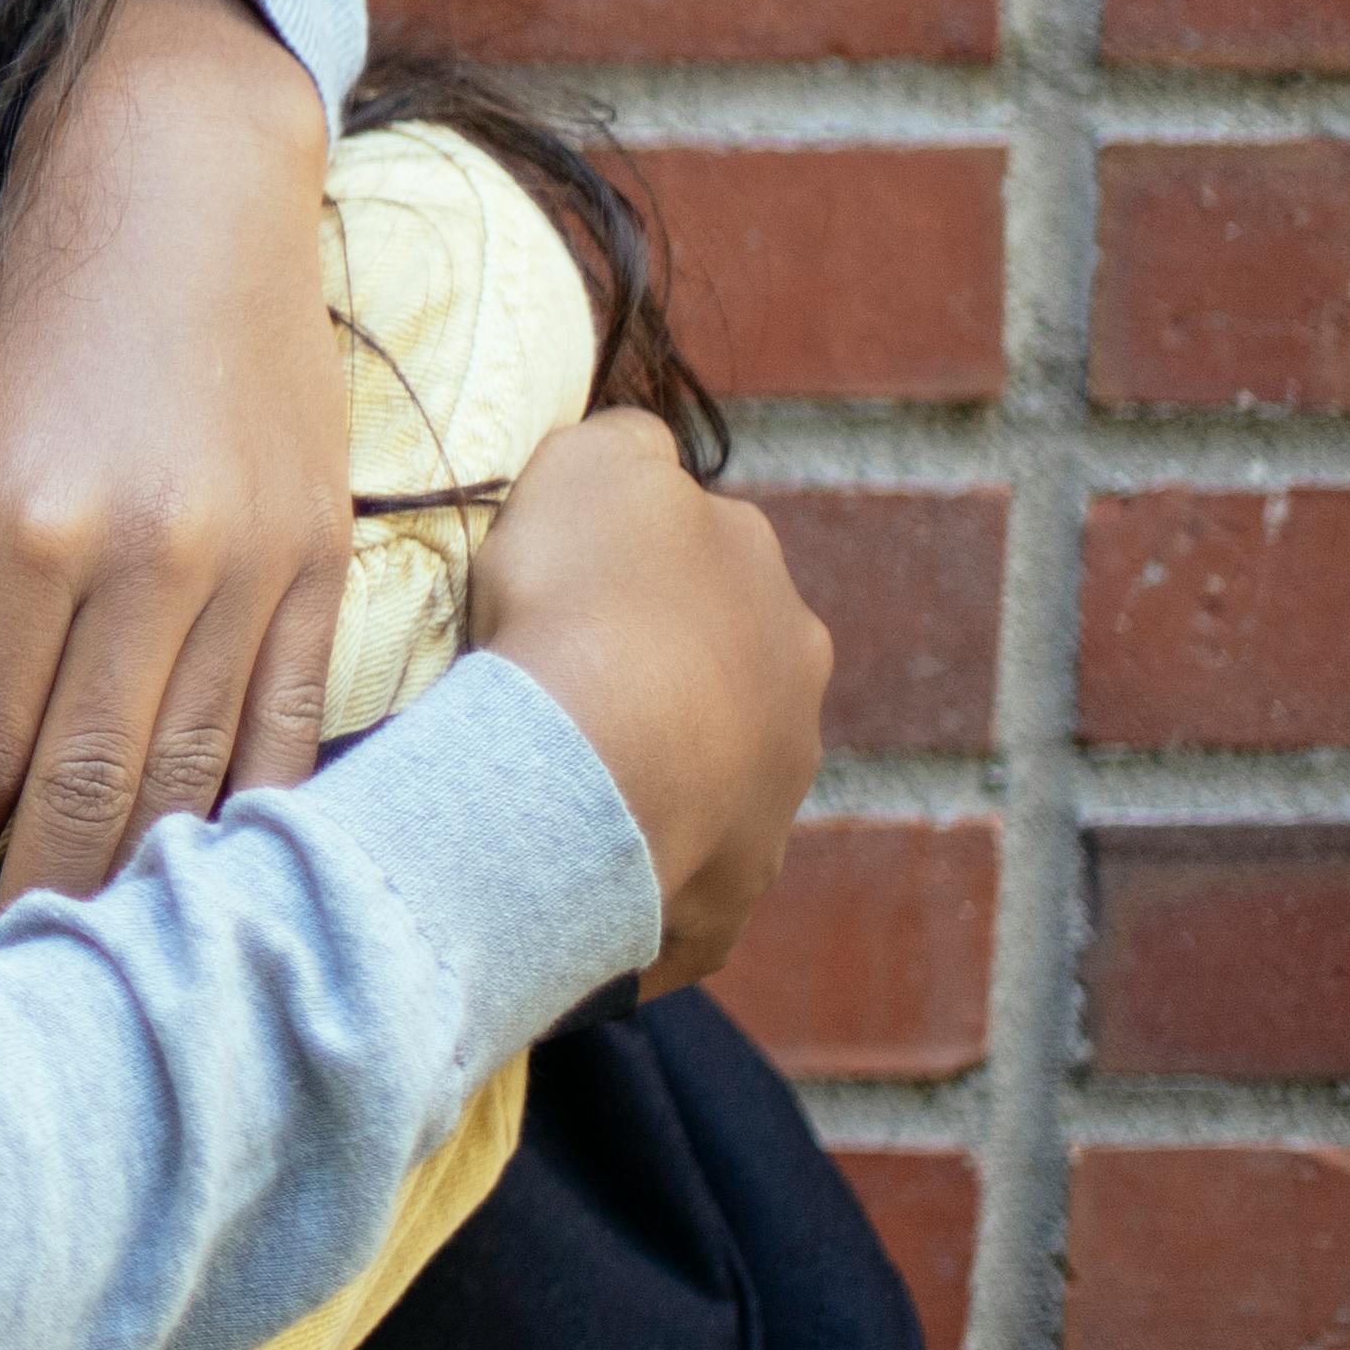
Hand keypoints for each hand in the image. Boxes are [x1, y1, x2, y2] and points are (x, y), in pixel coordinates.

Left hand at [0, 0, 349, 946]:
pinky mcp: (328, 559)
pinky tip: (221, 895)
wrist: (177, 174)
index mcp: (26, 533)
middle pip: (89, 796)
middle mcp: (149, 562)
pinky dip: (258, 826)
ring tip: (98, 978)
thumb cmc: (16, 307)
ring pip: (199, 784)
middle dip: (35, 913)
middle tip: (4, 1007)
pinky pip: (298, 732)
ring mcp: (254, 566)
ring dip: (142, 895)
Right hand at [466, 407, 828, 996]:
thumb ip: (628, 448)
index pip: (708, 567)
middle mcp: (795, 700)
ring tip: (554, 783)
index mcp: (773, 596)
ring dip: (648, 779)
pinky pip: (671, 884)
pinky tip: (567, 866)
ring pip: (705, 783)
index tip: (562, 595)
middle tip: (559, 692)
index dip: (632, 576)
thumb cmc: (586, 600)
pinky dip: (628, 874)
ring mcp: (771, 807)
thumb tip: (644, 468)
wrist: (591, 762)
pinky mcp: (728, 901)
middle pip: (720, 681)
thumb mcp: (597, 462)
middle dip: (658, 684)